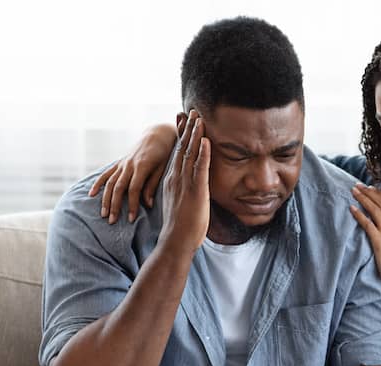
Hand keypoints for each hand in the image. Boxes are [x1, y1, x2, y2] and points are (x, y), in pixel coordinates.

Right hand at [89, 122, 177, 223]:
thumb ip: (152, 185)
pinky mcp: (119, 162)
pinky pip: (106, 173)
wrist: (157, 135)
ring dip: (105, 199)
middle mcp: (129, 165)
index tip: (131, 219)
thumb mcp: (162, 169)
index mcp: (142, 166)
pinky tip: (91, 194)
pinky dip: (98, 183)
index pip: (134, 189)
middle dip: (114, 206)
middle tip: (112, 221)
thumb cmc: (164, 153)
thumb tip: (147, 205)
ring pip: (110, 182)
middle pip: (118, 188)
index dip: (132, 205)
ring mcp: (122, 163)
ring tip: (103, 214)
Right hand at [157, 110, 210, 256]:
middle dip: (188, 128)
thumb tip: (192, 189)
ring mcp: (185, 183)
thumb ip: (185, 192)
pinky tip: (206, 140)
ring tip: (199, 117)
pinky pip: (200, 168)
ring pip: (190, 153)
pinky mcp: (196, 191)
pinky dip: (203, 153)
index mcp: (173, 180)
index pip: (178, 152)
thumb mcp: (181, 203)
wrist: (175, 241)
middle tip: (190, 110)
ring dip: (195, 134)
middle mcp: (177, 178)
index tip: (183, 120)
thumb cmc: (180, 227)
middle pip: (183, 147)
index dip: (182, 135)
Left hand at [349, 185, 380, 292]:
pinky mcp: (379, 241)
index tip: (371, 189)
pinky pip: (367, 224)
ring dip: (363, 198)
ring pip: (375, 209)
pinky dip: (359, 214)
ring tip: (353, 191)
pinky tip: (352, 208)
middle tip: (359, 186)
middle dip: (369, 192)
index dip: (380, 194)